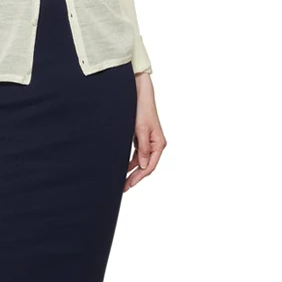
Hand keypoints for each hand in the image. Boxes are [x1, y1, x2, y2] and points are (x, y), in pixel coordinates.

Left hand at [124, 71, 165, 192]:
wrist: (139, 94)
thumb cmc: (142, 110)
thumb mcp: (141, 130)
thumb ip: (143, 149)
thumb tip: (144, 166)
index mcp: (159, 144)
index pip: (150, 166)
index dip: (139, 177)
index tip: (129, 184)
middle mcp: (156, 144)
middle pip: (146, 165)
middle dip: (135, 176)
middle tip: (124, 187)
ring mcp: (149, 142)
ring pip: (141, 161)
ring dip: (132, 170)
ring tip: (122, 180)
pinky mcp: (142, 138)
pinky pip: (138, 154)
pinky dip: (131, 161)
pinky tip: (123, 167)